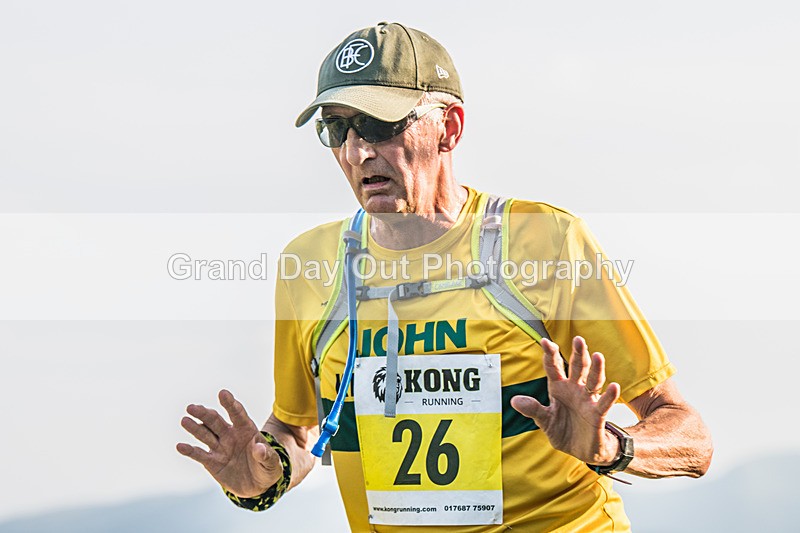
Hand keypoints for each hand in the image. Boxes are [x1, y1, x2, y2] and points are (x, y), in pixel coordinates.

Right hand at [177, 390, 282, 496]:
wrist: (258, 485)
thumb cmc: (267, 468)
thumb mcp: (272, 463)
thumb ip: (266, 455)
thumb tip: (259, 448)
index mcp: (247, 429)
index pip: (238, 414)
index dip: (231, 404)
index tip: (223, 393)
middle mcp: (230, 435)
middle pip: (215, 421)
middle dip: (204, 414)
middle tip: (192, 407)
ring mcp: (220, 447)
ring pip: (205, 434)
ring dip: (195, 427)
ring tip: (185, 420)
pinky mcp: (212, 462)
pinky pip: (199, 454)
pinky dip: (189, 451)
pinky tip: (180, 446)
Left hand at [510, 336, 620, 464]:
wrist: (580, 451)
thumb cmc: (563, 430)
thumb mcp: (544, 420)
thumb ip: (532, 409)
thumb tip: (514, 400)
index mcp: (558, 388)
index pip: (554, 367)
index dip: (550, 354)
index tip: (545, 341)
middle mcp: (574, 389)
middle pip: (577, 367)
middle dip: (578, 353)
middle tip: (578, 339)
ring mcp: (587, 400)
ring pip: (593, 380)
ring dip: (596, 369)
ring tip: (598, 356)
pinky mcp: (598, 414)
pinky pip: (604, 403)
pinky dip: (609, 395)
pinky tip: (614, 386)